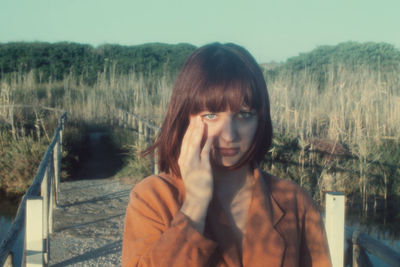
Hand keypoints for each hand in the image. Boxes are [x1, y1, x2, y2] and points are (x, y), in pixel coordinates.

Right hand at [178, 116, 213, 232]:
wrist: (196, 199)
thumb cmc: (195, 184)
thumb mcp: (189, 169)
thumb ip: (190, 158)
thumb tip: (194, 147)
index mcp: (182, 160)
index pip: (184, 142)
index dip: (188, 131)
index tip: (192, 121)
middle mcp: (185, 161)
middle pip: (188, 141)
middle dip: (192, 128)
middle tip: (197, 117)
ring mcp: (194, 165)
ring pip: (194, 144)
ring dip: (198, 132)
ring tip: (202, 122)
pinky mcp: (203, 169)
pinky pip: (205, 153)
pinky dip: (208, 143)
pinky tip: (211, 135)